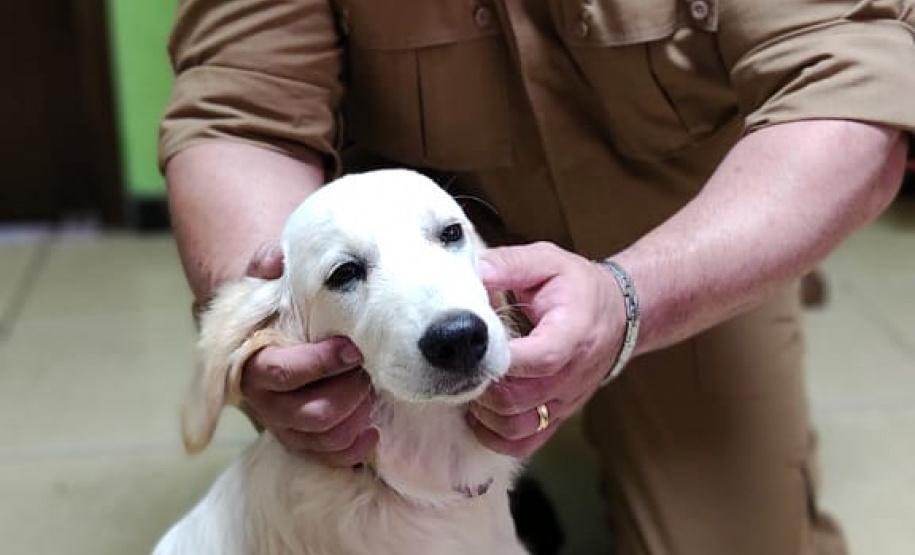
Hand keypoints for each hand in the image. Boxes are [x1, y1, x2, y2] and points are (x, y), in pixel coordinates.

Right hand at [241, 247, 377, 466]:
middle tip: (368, 371)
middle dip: (348, 393)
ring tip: (371, 394)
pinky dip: (354, 448)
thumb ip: (267, 264)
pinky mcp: (301, 442)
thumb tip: (273, 260)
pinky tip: (371, 430)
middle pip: (309, 412)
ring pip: (323, 437)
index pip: (283, 371)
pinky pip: (328, 458)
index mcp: (252, 362)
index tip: (353, 348)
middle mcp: (264, 400)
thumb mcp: (269, 280)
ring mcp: (283, 425)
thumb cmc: (279, 306)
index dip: (321, 363)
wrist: (274, 332)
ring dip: (355, 418)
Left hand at [467, 242, 624, 457]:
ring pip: (517, 427)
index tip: (473, 344)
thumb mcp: (547, 262)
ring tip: (470, 385)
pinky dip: (496, 436)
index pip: (538, 359)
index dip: (499, 359)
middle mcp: (571, 376)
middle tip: (461, 364)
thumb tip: (471, 270)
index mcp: (572, 335)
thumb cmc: (577, 287)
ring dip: (484, 413)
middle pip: (519, 399)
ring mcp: (564, 401)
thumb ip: (510, 264)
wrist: (618, 315)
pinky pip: (524, 443)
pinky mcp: (557, 416)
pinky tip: (481, 413)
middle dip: (481, 385)